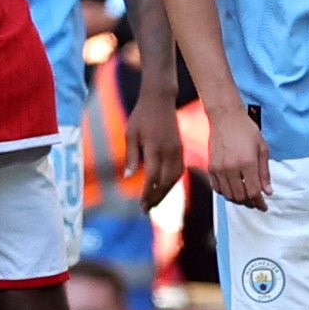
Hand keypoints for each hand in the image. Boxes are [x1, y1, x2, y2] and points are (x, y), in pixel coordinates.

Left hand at [123, 91, 186, 207]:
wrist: (160, 100)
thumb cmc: (141, 116)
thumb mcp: (130, 134)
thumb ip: (131, 156)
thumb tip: (127, 177)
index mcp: (155, 148)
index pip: (152, 177)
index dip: (148, 193)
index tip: (141, 205)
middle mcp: (169, 152)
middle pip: (166, 181)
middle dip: (157, 197)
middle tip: (146, 209)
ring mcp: (178, 151)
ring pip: (175, 178)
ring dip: (166, 192)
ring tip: (154, 202)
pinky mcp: (181, 149)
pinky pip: (179, 170)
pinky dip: (172, 182)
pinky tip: (164, 188)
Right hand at [205, 104, 270, 206]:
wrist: (225, 118)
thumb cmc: (247, 130)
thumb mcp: (262, 149)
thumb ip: (264, 172)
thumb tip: (268, 191)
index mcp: (247, 163)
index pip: (254, 191)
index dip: (260, 202)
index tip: (264, 206)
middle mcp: (231, 168)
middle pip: (240, 196)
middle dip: (250, 202)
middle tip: (256, 202)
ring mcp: (219, 168)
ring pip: (228, 194)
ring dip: (238, 199)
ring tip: (245, 197)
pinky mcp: (210, 166)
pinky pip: (216, 188)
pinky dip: (225, 193)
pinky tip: (233, 190)